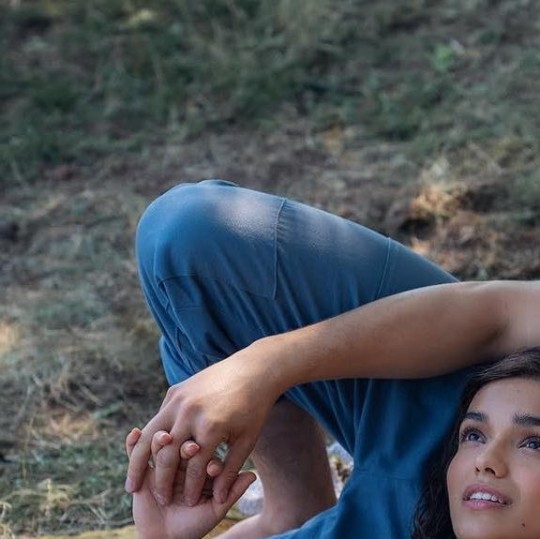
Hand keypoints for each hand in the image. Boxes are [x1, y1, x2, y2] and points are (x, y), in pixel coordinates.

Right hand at [125, 344, 281, 506]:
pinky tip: (143, 456)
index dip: (190, 490)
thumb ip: (231, 470)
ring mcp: (180, 399)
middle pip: (167, 455)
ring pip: (151, 436)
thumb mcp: (247, 441)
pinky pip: (158, 418)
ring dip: (137, 462)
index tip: (187, 505)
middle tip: (160, 501)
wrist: (252, 370)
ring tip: (131, 486)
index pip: (194, 468)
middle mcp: (191, 413)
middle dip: (161, 482)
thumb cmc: (254, 409)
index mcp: (211, 428)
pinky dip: (148, 438)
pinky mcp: (175, 390)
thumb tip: (220, 498)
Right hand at [126, 428, 255, 538]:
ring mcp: (161, 459)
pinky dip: (133, 442)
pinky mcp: (142, 467)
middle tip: (192, 449)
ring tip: (165, 438)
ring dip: (160, 438)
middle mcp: (180, 456)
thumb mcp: (216, 509)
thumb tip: (252, 476)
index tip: (213, 468)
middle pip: (181, 441)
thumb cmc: (194, 524)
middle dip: (185, 445)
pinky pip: (135, 451)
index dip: (209, 458)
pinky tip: (134, 433)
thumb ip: (231, 492)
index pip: (205, 451)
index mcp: (200, 460)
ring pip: (159, 443)